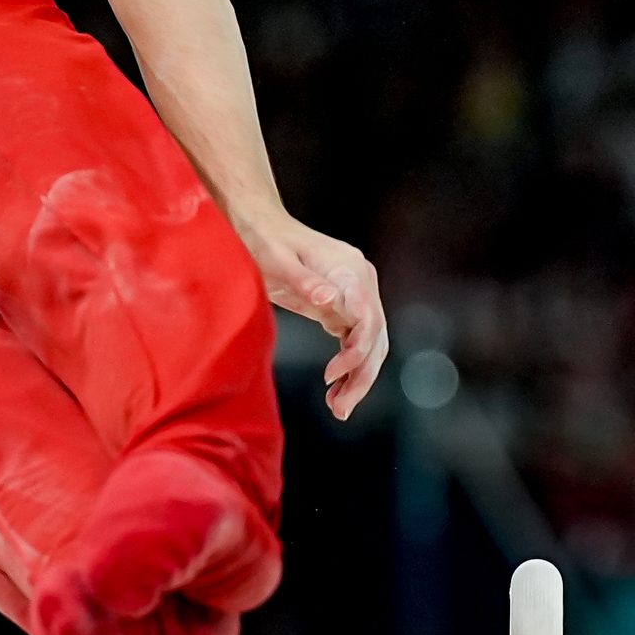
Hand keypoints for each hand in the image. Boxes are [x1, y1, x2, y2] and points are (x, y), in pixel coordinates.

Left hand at [243, 212, 388, 419]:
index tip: (332, 376)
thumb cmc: (263, 240)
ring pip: (369, 344)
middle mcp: (361, 282)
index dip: (356, 352)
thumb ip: (305, 282)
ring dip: (358, 378)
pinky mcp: (343, 306)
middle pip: (375, 337)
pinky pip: (354, 342)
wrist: (259, 225)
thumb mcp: (276, 261)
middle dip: (361, 376)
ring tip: (338, 408)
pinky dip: (349, 367)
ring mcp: (355, 294)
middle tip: (340, 410)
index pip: (368, 319)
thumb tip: (331, 301)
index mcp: (350, 270)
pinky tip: (335, 389)